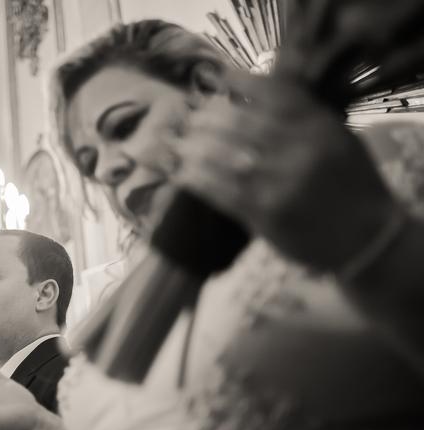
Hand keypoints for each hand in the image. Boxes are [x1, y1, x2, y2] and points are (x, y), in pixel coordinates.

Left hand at [174, 70, 399, 271]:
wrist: (366, 238)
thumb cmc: (349, 185)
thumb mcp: (338, 139)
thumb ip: (303, 115)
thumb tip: (254, 90)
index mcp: (319, 128)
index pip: (274, 94)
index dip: (239, 82)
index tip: (216, 77)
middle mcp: (300, 151)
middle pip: (241, 124)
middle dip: (207, 118)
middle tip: (187, 116)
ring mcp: (281, 184)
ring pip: (225, 158)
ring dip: (194, 149)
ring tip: (177, 143)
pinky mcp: (266, 215)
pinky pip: (222, 192)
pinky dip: (197, 181)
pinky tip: (182, 173)